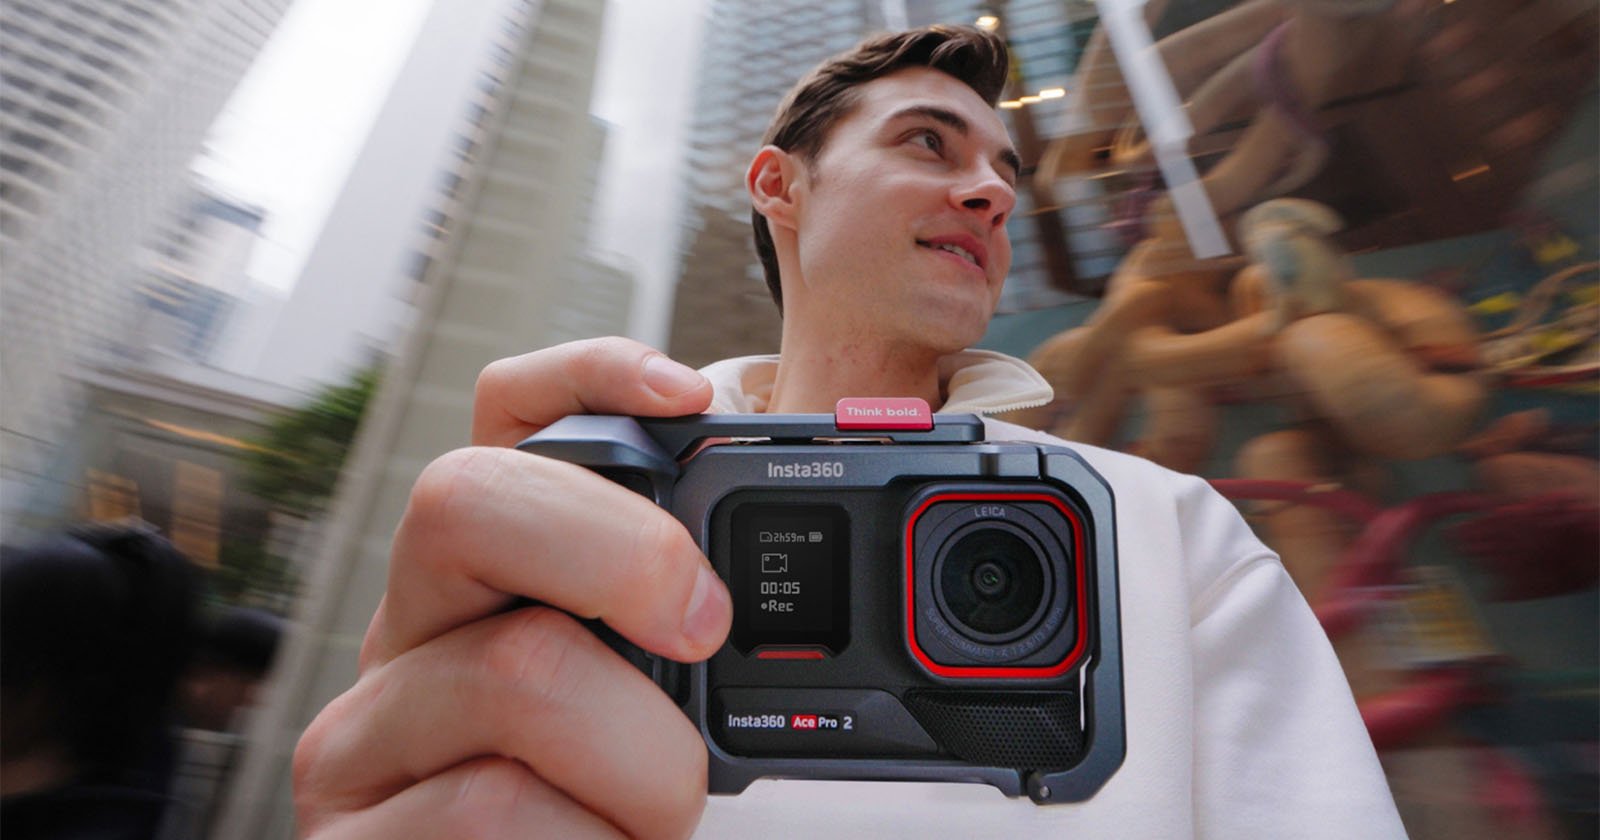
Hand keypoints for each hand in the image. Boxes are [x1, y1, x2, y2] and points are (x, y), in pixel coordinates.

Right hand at [292, 338, 730, 838]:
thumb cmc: (610, 817)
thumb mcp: (663, 701)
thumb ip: (693, 631)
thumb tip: (810, 572)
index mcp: (493, 582)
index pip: (503, 420)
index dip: (585, 376)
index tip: (689, 395)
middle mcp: (409, 634)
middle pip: (463, 499)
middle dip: (619, 548)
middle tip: (701, 626)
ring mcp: (364, 735)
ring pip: (515, 673)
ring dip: (645, 766)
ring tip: (652, 817)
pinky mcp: (352, 836)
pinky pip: (494, 808)